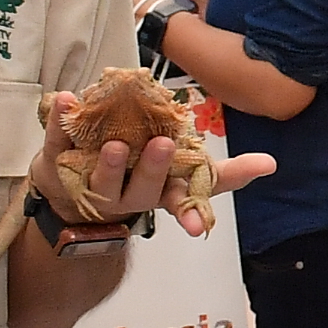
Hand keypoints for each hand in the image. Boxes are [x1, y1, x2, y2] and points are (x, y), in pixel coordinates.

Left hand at [39, 86, 276, 229]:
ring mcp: (89, 185)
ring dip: (108, 162)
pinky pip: (57, 145)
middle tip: (161, 146)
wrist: (69, 194)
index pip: (179, 203)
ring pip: (100, 178)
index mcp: (158, 194)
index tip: (200, 228)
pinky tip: (67, 100)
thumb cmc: (136, 176)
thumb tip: (271, 164)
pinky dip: (61, 123)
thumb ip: (223, 172)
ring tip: (114, 143)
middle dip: (150, 169)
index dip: (190, 215)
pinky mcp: (56, 168)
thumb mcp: (182, 175)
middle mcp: (125, 196)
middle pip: (140, 188)